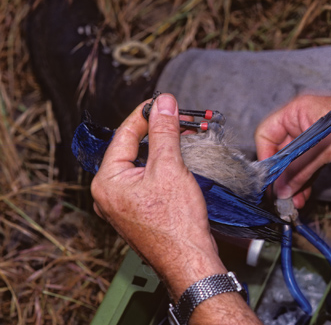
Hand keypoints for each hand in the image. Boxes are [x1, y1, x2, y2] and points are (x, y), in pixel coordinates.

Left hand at [91, 93, 224, 297]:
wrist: (190, 260)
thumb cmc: (176, 224)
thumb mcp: (169, 167)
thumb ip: (163, 132)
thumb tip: (163, 105)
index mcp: (107, 182)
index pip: (123, 136)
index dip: (144, 115)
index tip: (160, 102)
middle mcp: (109, 195)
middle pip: (131, 150)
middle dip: (155, 132)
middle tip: (174, 118)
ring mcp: (123, 206)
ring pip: (140, 166)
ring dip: (160, 149)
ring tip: (180, 136)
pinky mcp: (139, 212)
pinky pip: (146, 181)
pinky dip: (161, 167)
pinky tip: (177, 161)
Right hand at [255, 94, 330, 207]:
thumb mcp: (324, 149)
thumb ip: (298, 169)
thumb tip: (280, 189)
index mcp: (296, 112)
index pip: (267, 134)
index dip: (265, 157)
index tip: (269, 179)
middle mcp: (302, 123)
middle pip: (280, 152)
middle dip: (280, 175)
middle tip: (279, 197)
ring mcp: (314, 139)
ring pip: (294, 164)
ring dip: (292, 183)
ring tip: (291, 203)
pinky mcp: (327, 152)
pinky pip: (308, 169)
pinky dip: (304, 183)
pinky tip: (302, 198)